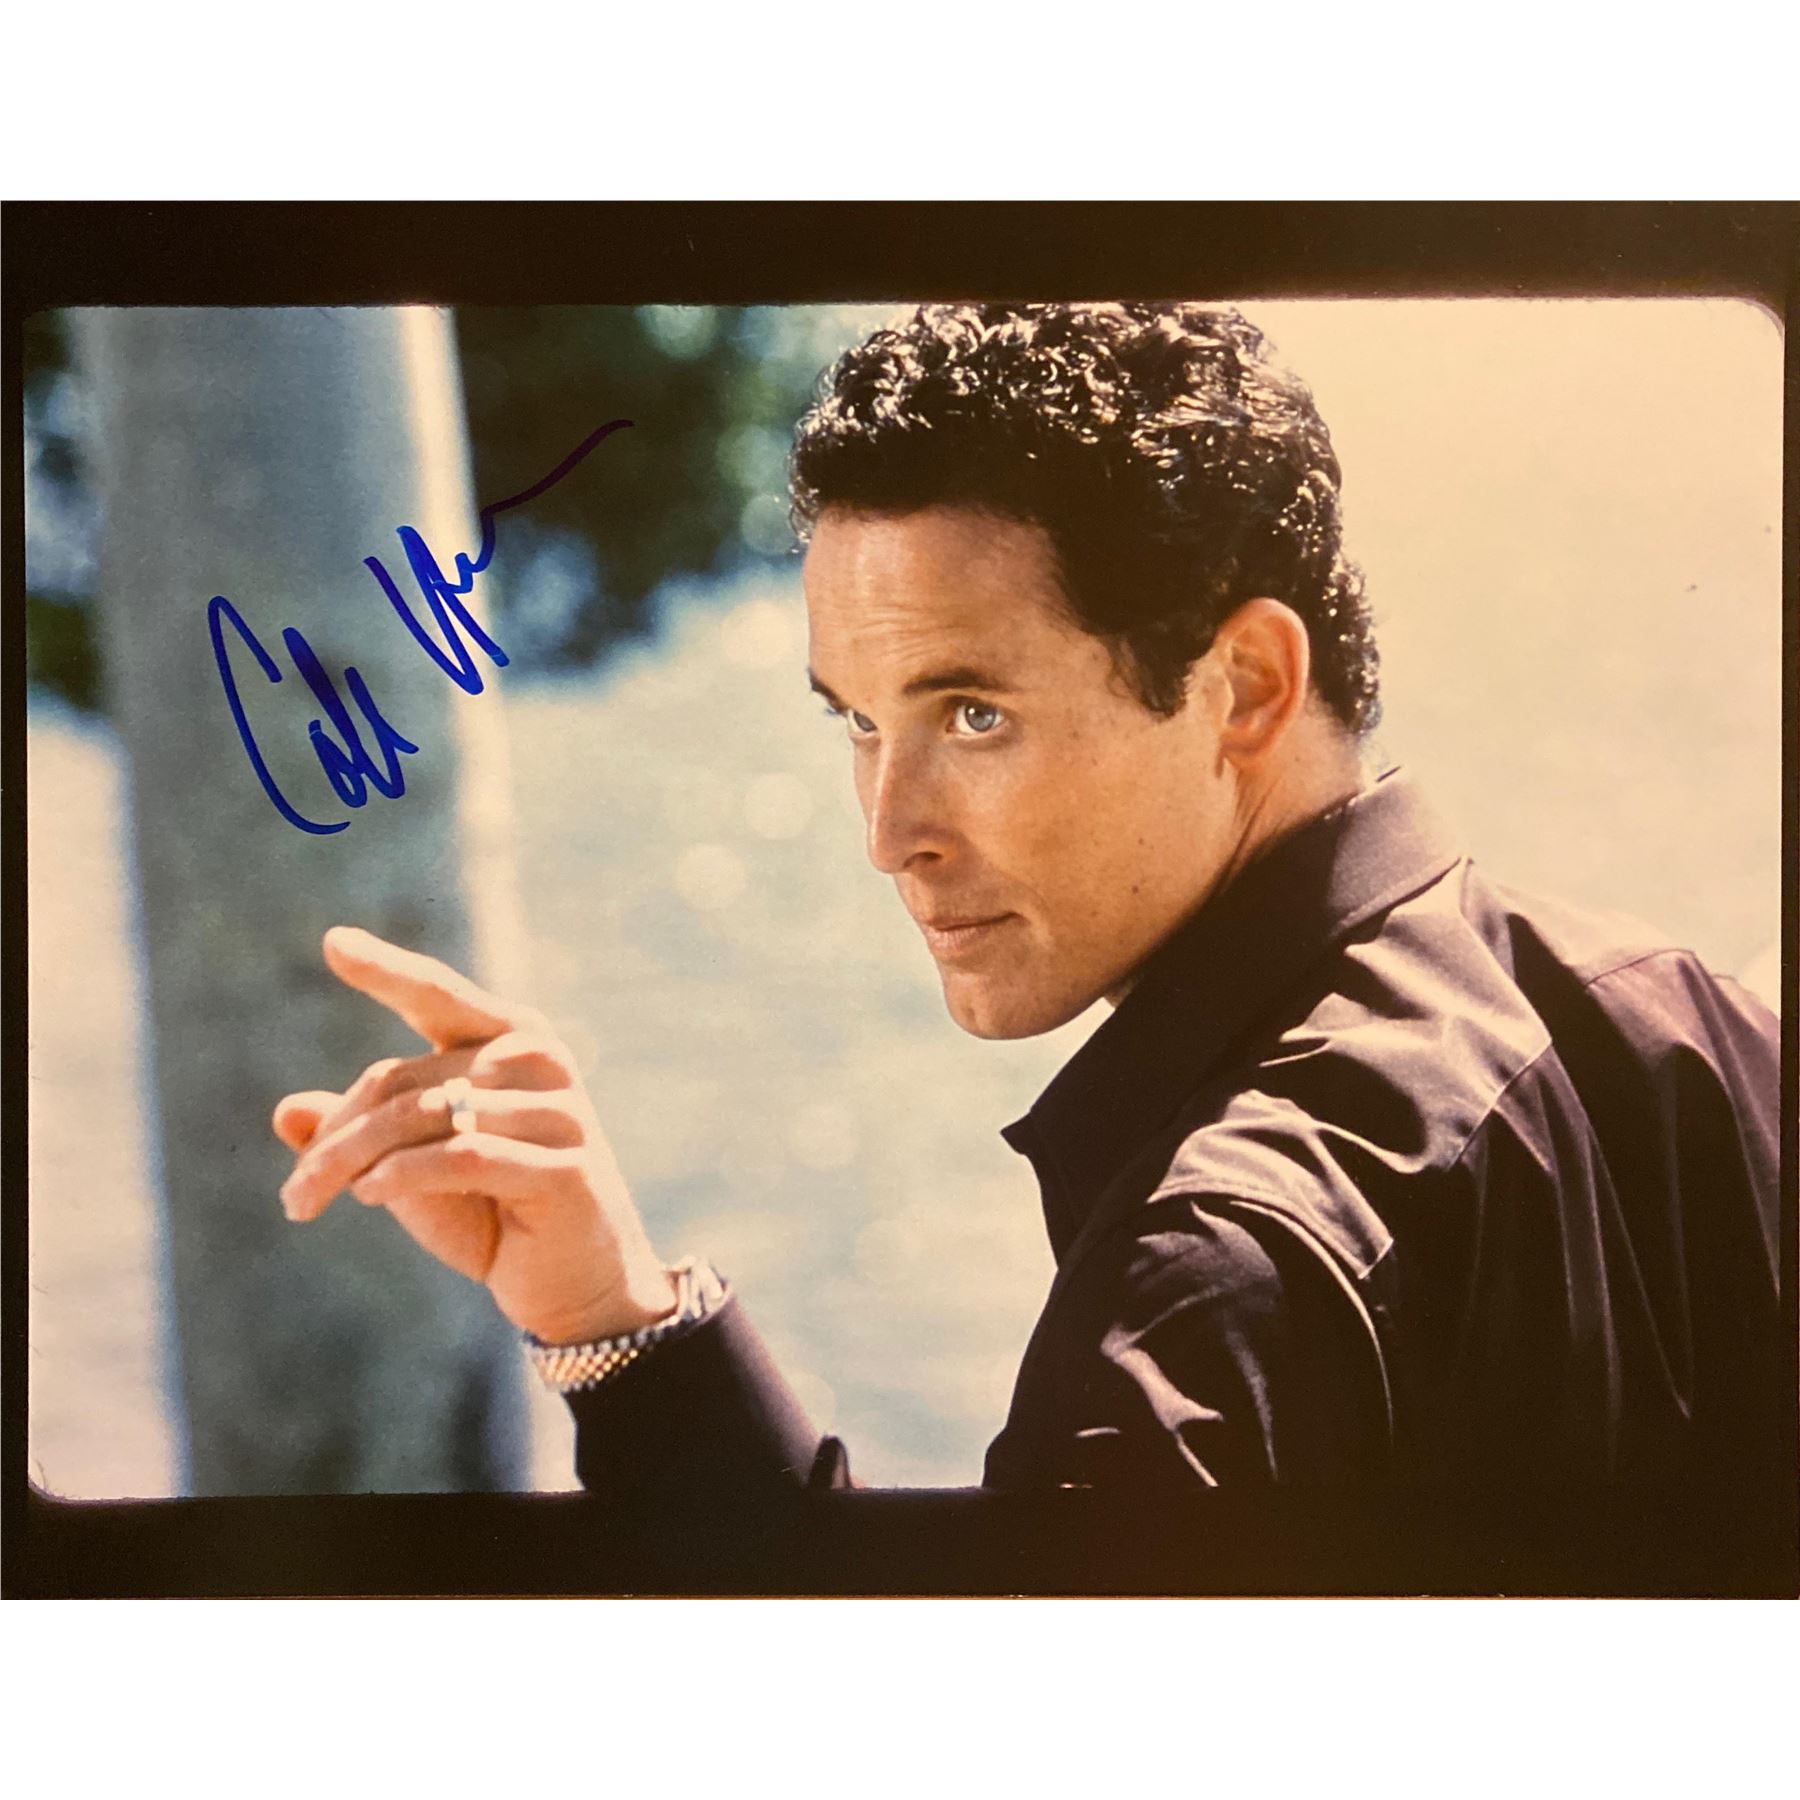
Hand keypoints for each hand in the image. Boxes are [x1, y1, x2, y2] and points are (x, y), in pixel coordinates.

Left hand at [273, 926, 675, 1345]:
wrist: (575, 1288)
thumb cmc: (495, 1218)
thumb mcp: (415, 1173)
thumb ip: (364, 1137)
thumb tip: (286, 1111)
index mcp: (511, 1040)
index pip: (437, 995)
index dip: (386, 971)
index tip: (333, 943)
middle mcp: (538, 1061)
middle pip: (403, 1081)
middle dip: (336, 1138)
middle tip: (293, 1196)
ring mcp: (559, 1111)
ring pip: (423, 1118)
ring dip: (353, 1164)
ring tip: (308, 1202)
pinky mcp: (564, 1166)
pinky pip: (462, 1157)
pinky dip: (403, 1175)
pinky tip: (369, 1195)